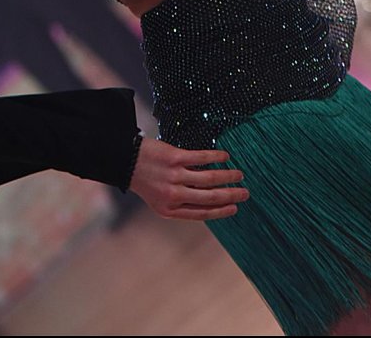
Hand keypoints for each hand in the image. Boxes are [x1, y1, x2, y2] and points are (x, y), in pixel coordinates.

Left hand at [128, 137, 248, 220]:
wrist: (125, 159)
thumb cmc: (144, 179)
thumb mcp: (159, 200)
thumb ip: (180, 204)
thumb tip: (209, 204)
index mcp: (170, 210)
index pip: (202, 214)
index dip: (221, 212)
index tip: (235, 208)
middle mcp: (173, 195)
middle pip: (210, 197)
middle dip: (231, 196)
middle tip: (245, 193)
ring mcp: (175, 176)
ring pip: (209, 178)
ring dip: (228, 176)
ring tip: (238, 174)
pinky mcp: (175, 158)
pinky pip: (201, 158)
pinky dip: (216, 157)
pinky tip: (225, 156)